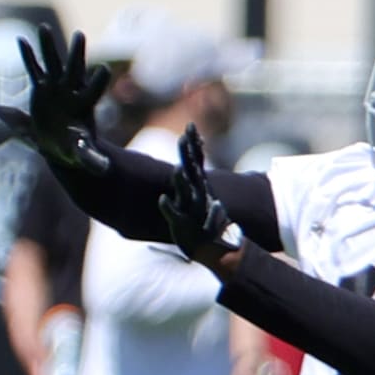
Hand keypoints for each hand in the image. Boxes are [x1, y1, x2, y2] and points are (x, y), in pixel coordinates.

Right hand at [0, 26, 110, 173]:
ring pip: (52, 63)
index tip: (103, 69)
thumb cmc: (77, 150)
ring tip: (43, 29)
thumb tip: (104, 169)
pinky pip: (34, 69)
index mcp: (84, 105)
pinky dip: (29, 56)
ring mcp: (56, 87)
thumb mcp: (84, 156)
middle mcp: (71, 91)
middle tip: (80, 36)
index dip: (98, 81)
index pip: (94, 90)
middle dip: (77, 53)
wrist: (63, 144)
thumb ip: (92, 159)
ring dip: (48, 46)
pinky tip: (22, 41)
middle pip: (75, 69)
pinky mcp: (42, 88)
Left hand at [158, 125, 240, 264]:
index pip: (198, 160)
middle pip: (193, 171)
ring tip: (177, 168)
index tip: (190, 126)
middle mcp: (198, 195)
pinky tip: (162, 200)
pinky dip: (169, 208)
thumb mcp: (199, 195)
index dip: (194, 144)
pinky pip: (175, 215)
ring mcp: (191, 210)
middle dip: (188, 154)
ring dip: (181, 180)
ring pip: (186, 192)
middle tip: (183, 137)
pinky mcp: (182, 225)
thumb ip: (195, 174)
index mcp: (200, 186)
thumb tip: (194, 153)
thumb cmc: (201, 219)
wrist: (212, 248)